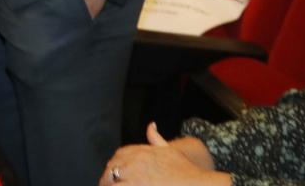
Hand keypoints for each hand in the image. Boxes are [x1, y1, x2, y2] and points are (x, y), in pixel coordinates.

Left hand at [100, 124, 225, 185]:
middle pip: (112, 170)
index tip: (114, 172)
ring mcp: (135, 180)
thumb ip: (157, 139)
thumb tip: (151, 125)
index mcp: (141, 153)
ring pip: (111, 182)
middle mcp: (135, 165)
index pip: (119, 155)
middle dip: (108, 178)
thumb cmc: (186, 171)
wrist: (196, 185)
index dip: (114, 165)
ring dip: (108, 185)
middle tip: (107, 184)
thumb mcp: (170, 151)